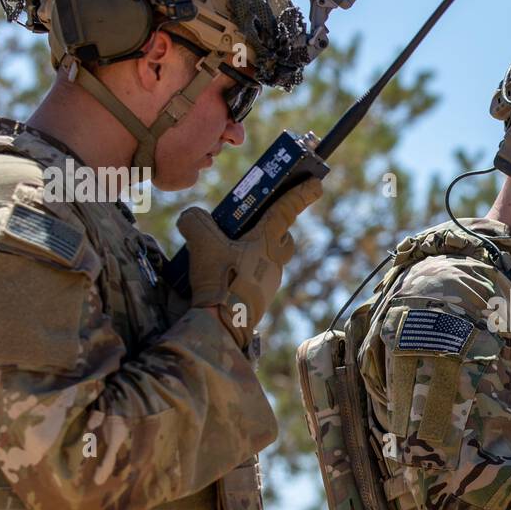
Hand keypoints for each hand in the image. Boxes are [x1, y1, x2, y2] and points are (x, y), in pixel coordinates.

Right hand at [178, 177, 322, 347]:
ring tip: (226, 254)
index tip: (317, 184)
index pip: (286, 210)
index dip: (301, 194)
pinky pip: (257, 278)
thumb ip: (196, 221)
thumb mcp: (201, 243)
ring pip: (271, 260)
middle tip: (255, 225)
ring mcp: (270, 282)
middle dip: (276, 229)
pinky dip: (245, 272)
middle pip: (283, 239)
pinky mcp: (260, 298)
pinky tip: (223, 276)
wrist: (224, 326)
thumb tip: (193, 218)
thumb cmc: (221, 281)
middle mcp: (275, 261)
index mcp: (267, 241)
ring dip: (255, 253)